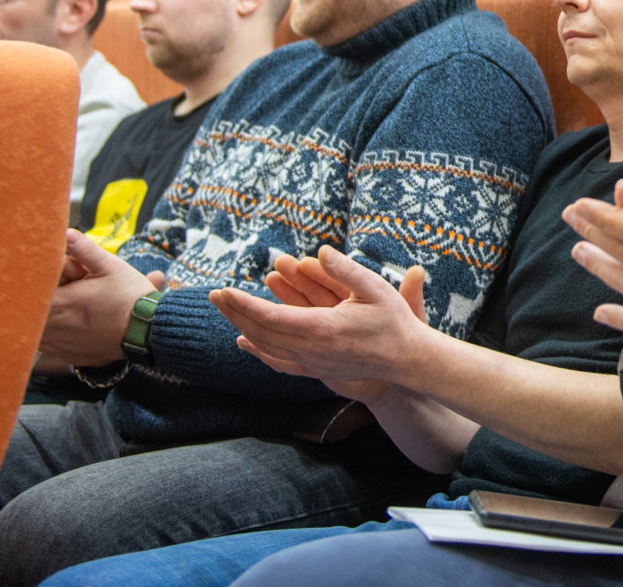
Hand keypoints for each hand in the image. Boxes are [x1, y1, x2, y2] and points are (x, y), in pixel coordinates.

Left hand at [39, 229, 165, 366]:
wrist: (148, 332)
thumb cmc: (130, 297)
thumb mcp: (111, 266)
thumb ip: (85, 250)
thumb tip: (67, 232)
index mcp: (58, 303)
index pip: (30, 290)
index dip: (43, 280)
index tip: (62, 276)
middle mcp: (52, 327)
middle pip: (31, 309)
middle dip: (46, 297)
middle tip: (71, 289)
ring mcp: (57, 345)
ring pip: (35, 329)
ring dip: (45, 317)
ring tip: (73, 308)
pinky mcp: (66, 356)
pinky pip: (48, 345)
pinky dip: (54, 334)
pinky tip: (73, 326)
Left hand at [210, 247, 433, 396]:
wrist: (408, 360)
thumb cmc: (394, 321)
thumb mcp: (375, 288)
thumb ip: (345, 269)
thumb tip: (319, 250)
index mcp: (322, 328)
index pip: (269, 316)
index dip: (243, 304)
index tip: (223, 290)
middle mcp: (312, 350)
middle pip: (261, 332)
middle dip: (235, 313)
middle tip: (214, 296)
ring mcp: (314, 364)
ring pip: (267, 348)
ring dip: (243, 328)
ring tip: (226, 312)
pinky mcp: (318, 371)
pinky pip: (279, 363)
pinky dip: (259, 352)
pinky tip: (247, 342)